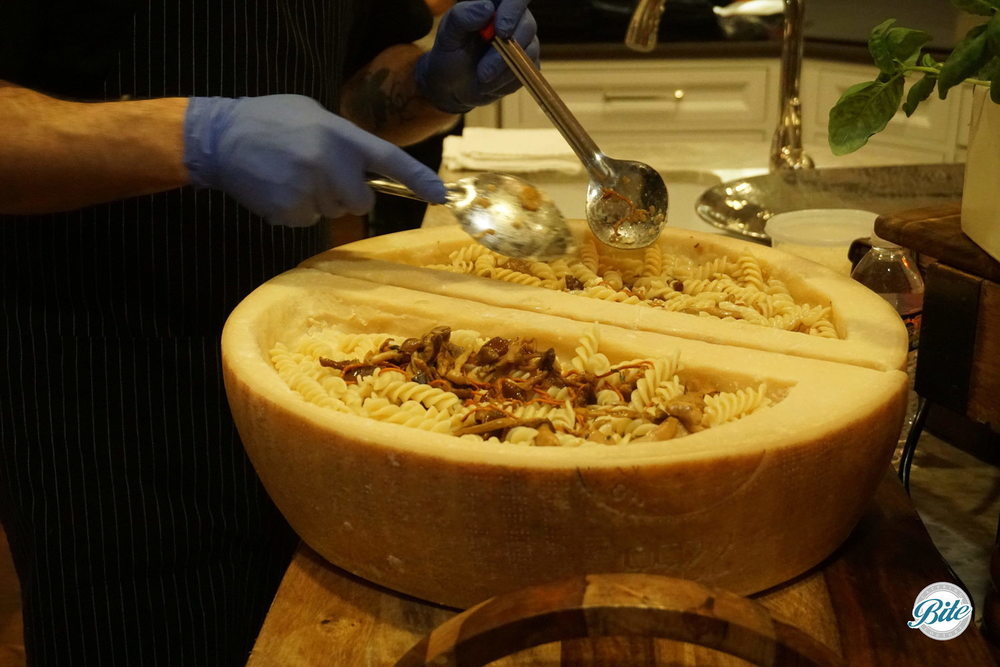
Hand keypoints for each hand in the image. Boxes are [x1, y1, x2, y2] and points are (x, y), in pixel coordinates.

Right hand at [183, 95, 446, 226]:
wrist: (219, 137)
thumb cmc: (270, 120)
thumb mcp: (314, 114)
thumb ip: (345, 139)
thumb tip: (367, 165)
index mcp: (341, 135)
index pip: (390, 160)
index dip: (418, 179)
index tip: (442, 195)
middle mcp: (331, 163)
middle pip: (361, 201)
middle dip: (346, 193)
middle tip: (316, 171)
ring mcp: (311, 189)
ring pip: (333, 211)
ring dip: (318, 199)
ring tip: (290, 174)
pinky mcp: (291, 210)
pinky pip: (308, 221)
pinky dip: (295, 209)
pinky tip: (277, 187)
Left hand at [415, 0, 539, 113]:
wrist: (453, 86)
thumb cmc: (450, 54)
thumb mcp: (448, 35)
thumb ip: (462, 17)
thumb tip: (487, 8)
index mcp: (496, 5)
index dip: (514, 9)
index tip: (501, 31)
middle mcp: (515, 20)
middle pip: (528, 25)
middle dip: (504, 52)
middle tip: (484, 71)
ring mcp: (524, 42)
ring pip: (529, 51)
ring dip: (503, 69)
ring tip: (482, 77)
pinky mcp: (528, 65)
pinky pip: (528, 71)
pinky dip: (507, 81)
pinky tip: (490, 83)